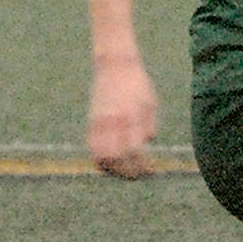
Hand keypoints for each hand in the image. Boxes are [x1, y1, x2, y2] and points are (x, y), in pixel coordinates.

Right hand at [86, 57, 157, 179]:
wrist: (115, 66)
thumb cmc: (138, 84)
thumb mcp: (151, 103)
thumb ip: (149, 125)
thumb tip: (147, 143)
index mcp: (131, 116)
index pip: (134, 151)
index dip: (142, 165)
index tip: (150, 170)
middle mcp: (113, 121)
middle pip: (116, 158)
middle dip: (127, 171)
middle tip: (138, 175)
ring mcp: (100, 122)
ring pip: (100, 156)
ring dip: (112, 169)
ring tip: (125, 172)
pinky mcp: (91, 121)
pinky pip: (93, 147)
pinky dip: (101, 160)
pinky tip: (112, 163)